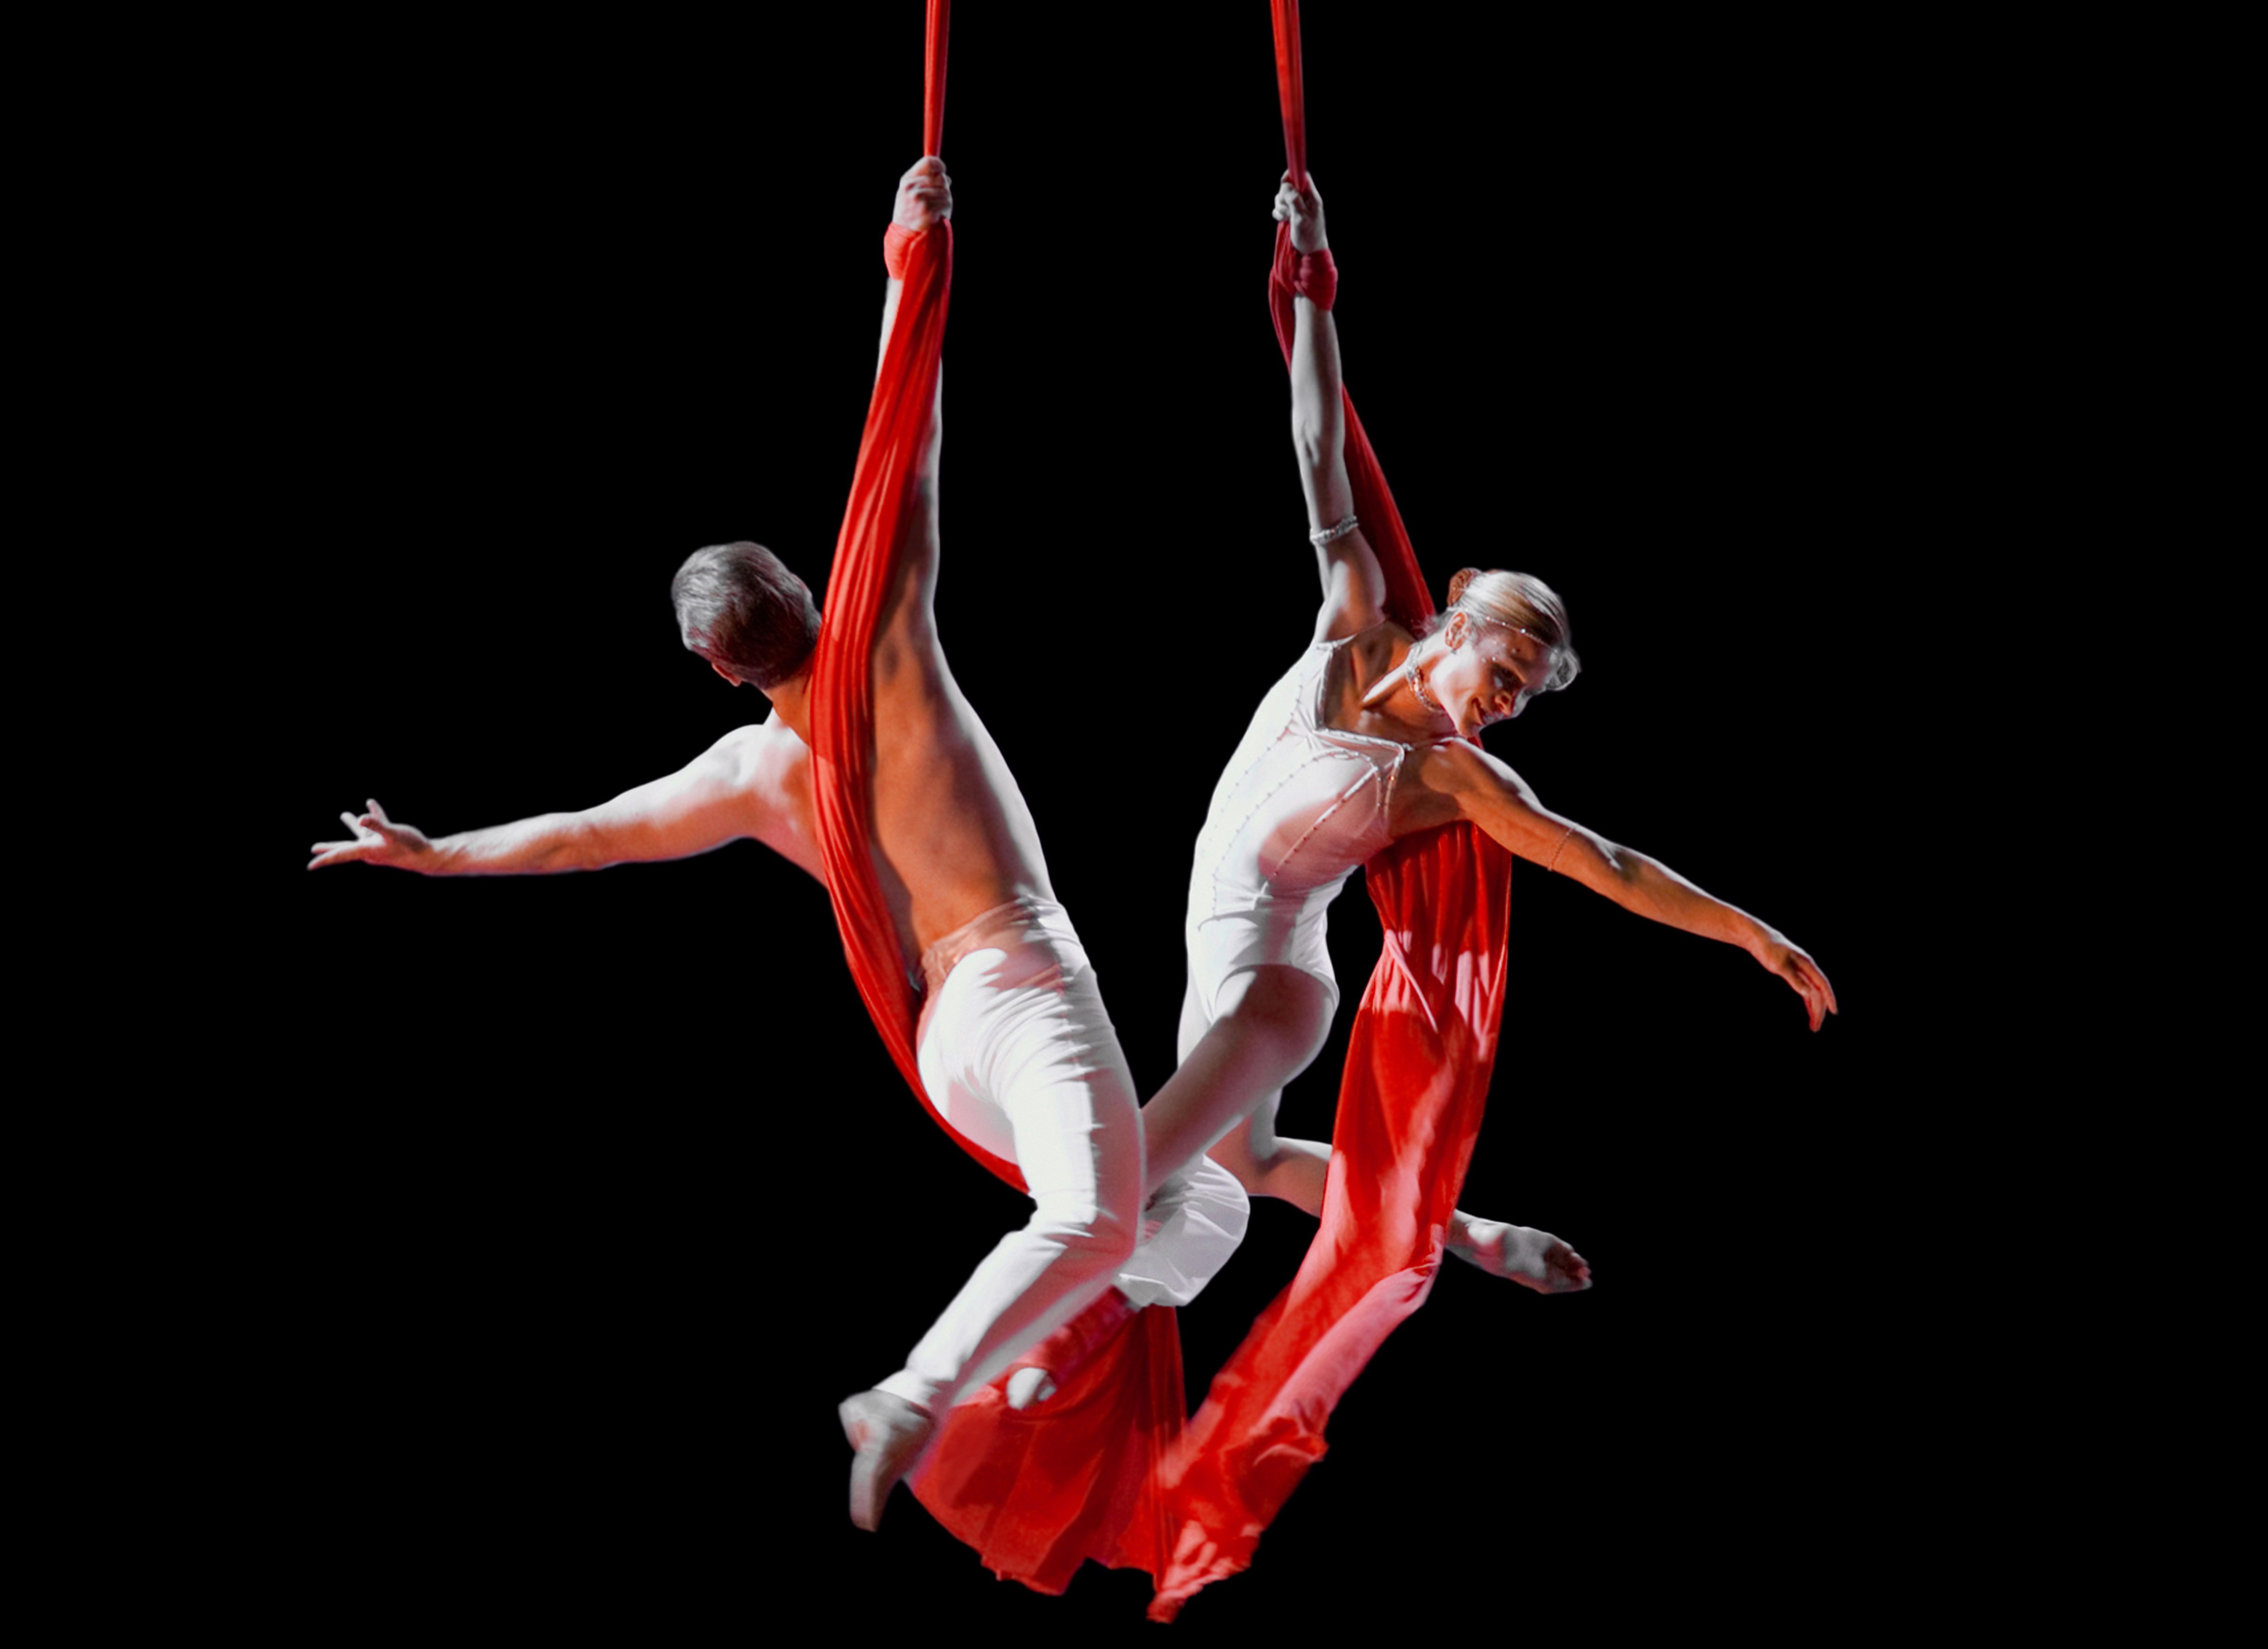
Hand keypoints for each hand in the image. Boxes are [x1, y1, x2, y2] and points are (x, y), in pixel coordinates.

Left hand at [308, 798, 437, 870]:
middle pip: (344, 848)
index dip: (324, 859)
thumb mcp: (393, 833)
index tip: (310, 866)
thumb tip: (361, 818)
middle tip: (314, 849)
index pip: (340, 854)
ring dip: (352, 824)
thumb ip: (377, 825)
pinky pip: (376, 825)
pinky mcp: (387, 838)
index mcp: (366, 850)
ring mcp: (378, 844)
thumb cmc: (411, 847)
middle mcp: (369, 849)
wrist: (427, 856)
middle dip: (329, 847)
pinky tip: (371, 803)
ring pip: (360, 834)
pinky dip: (374, 815)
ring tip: (343, 815)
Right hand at [893, 157, 951, 233]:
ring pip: (946, 192)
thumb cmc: (910, 210)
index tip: (942, 170)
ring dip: (945, 200)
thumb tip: (945, 176)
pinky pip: (946, 203)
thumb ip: (924, 179)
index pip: (928, 162)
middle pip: (941, 178)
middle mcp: (912, 188)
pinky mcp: (928, 211)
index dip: (939, 165)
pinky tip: (936, 213)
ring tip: (935, 207)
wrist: (904, 232)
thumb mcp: (909, 191)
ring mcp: (920, 200)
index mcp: (907, 180)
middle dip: (943, 187)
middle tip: (937, 196)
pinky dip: (945, 209)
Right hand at [1272, 171, 1326, 253]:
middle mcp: (1304, 199)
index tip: (1283, 182)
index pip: (1302, 177)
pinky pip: (1278, 207)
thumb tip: (1287, 185)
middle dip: (1283, 195)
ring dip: (1280, 206)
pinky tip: (1284, 220)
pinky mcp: (1289, 214)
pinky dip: (1278, 213)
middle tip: (1287, 208)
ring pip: (1281, 197)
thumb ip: (1295, 201)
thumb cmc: (1309, 235)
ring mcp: (1296, 206)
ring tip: (1287, 217)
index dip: (1292, 176)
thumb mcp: (1302, 218)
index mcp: (1311, 197)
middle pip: (1288, 186)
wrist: (1309, 250)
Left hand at [1756, 933, 1837, 1031]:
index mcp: (1807, 964)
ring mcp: (1800, 970)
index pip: (1822, 984)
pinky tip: (1808, 1008)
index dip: (1829, 998)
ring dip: (1813, 1008)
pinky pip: (1804, 989)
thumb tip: (1807, 993)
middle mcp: (1806, 967)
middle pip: (1817, 992)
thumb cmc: (1768, 949)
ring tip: (1813, 1024)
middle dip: (1818, 1010)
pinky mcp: (1793, 972)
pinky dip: (1807, 1000)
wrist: (1758, 938)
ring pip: (1811, 992)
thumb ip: (1794, 979)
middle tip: (1815, 1028)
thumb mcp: (1779, 965)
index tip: (1833, 1012)